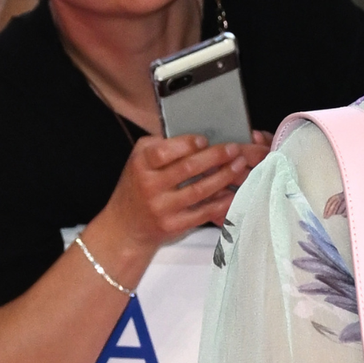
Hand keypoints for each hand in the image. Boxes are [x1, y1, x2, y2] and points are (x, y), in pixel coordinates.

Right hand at [100, 132, 268, 255]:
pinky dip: (220, 202)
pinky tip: (232, 192)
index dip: (186, 144)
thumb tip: (192, 135)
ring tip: (238, 165)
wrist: (124, 227)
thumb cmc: (137, 187)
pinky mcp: (173, 226)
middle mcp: (149, 186)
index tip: (205, 139)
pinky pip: (202, 212)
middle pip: (187, 168)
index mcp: (141, 165)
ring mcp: (162, 208)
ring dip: (223, 176)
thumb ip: (159, 145)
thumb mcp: (138, 161)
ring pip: (199, 190)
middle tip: (233, 149)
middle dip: (215, 157)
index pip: (163, 152)